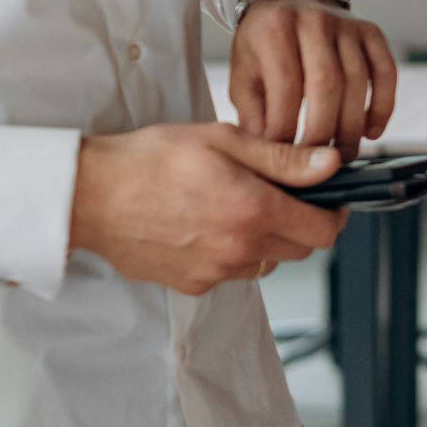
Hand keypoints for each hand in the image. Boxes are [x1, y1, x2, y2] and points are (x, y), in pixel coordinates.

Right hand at [70, 122, 348, 295]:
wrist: (93, 195)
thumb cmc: (152, 160)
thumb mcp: (224, 142)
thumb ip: (283, 159)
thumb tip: (330, 165)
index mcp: (253, 211)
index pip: (323, 231)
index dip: (334, 213)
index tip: (329, 198)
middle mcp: (239, 250)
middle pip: (300, 250)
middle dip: (301, 223)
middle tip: (278, 193)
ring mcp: (214, 273)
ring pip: (266, 263)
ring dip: (266, 240)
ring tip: (236, 205)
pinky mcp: (191, 285)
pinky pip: (231, 273)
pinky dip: (232, 253)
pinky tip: (208, 223)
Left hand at [230, 0, 397, 149]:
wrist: (285, 1)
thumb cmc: (262, 47)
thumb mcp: (244, 76)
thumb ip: (253, 116)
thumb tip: (269, 159)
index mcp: (275, 29)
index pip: (285, 87)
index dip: (285, 129)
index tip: (283, 159)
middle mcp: (313, 21)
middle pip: (326, 85)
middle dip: (322, 132)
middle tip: (316, 163)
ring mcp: (346, 24)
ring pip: (357, 82)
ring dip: (352, 127)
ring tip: (341, 155)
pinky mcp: (371, 31)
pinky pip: (386, 71)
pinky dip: (383, 106)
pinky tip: (372, 131)